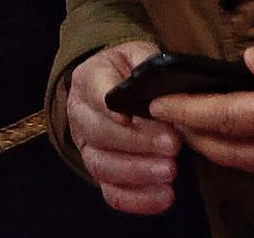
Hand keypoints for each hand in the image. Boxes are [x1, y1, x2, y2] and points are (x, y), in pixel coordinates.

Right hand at [66, 40, 181, 214]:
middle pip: (100, 133)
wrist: (115, 86)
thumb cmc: (131, 70)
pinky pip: (112, 193)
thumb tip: (162, 88)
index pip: (96, 93)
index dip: (113, 108)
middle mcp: (81, 116)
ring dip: (138, 172)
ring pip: (103, 166)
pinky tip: (165, 197)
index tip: (134, 117)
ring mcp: (88, 148)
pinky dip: (138, 200)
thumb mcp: (138, 54)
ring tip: (170, 172)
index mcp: (88, 79)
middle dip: (137, 142)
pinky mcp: (101, 174)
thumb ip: (148, 64)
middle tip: (172, 146)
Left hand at [149, 41, 253, 183]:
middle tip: (164, 115)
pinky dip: (239, 157)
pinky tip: (232, 144)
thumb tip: (249, 60)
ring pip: (244, 163)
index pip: (227, 117)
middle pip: (227, 148)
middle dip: (191, 134)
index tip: (158, 102)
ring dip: (212, 148)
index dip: (188, 111)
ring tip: (189, 128)